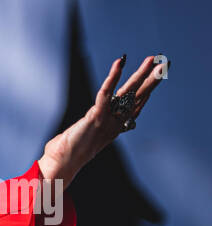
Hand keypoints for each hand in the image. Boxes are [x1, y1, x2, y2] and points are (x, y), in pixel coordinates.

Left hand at [39, 53, 167, 187]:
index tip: (155, 77)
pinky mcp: (95, 117)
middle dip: (151, 80)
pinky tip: (120, 62)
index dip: (146, 91)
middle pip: (138, 97)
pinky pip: (106, 93)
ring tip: (152, 59)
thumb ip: (85, 130)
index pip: (135, 106)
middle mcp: (115, 123)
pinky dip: (113, 76)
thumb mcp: (82, 139)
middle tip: (164, 63)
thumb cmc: (66, 154)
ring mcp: (107, 120)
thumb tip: (77, 129)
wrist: (61, 166)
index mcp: (114, 127)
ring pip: (128, 93)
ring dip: (141, 74)